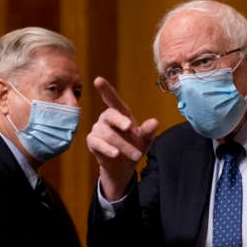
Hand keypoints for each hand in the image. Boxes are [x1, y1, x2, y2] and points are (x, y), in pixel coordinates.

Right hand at [86, 76, 158, 200]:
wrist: (124, 166)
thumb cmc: (135, 146)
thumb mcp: (145, 139)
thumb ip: (148, 130)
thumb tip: (155, 122)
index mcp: (120, 113)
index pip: (112, 99)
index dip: (105, 89)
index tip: (98, 80)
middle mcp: (107, 118)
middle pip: (111, 115)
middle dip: (121, 122)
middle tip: (131, 129)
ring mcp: (98, 129)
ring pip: (108, 134)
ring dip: (124, 146)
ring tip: (136, 155)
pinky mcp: (92, 141)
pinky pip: (98, 143)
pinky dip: (108, 149)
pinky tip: (116, 154)